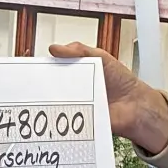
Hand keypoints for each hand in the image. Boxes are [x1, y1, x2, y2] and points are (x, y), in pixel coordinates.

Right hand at [48, 42, 167, 152]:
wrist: (135, 104)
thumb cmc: (121, 81)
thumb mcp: (100, 57)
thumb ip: (79, 50)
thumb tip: (54, 48)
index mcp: (76, 71)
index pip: (54, 67)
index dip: (43, 65)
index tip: (32, 62)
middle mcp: (72, 88)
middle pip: (49, 85)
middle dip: (42, 83)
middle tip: (36, 80)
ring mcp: (74, 104)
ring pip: (54, 101)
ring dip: (49, 98)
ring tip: (45, 93)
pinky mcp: (77, 119)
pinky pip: (64, 118)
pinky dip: (60, 115)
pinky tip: (59, 109)